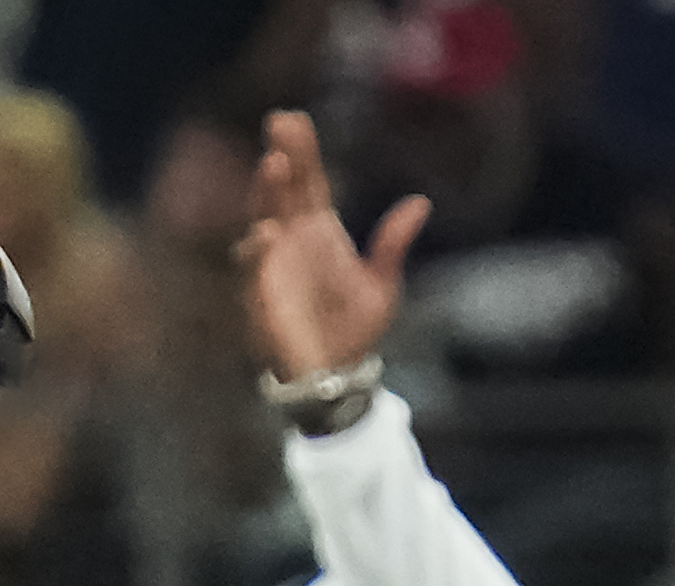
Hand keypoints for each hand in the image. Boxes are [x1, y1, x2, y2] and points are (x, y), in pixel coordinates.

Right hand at [236, 111, 428, 382]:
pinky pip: (255, 270)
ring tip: (273, 162)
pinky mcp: (262, 297)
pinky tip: (266, 232)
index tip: (296, 120)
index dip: (303, 153)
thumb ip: (393, 245)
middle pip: (284, 190)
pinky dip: (257, 252)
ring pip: (264, 219)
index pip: (310, 183)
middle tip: (280, 121)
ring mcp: (274, 266)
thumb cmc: (354, 332)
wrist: (336, 377)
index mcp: (320, 233)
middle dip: (282, 157)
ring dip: (266, 193)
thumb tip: (419, 203)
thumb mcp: (383, 286)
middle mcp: (292, 242)